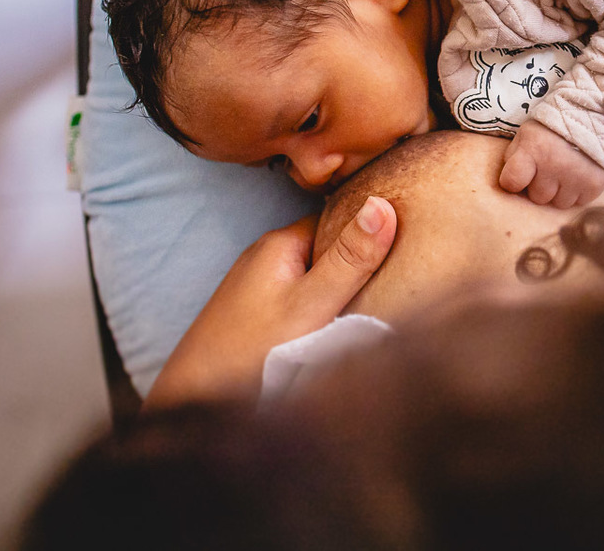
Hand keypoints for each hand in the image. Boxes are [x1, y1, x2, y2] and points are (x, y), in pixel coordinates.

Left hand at [143, 196, 396, 408]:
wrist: (194, 400)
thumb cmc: (251, 352)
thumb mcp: (312, 304)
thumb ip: (350, 259)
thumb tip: (382, 204)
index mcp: (279, 244)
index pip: (338, 220)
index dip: (371, 231)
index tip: (409, 241)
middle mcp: (265, 258)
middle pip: (326, 249)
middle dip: (357, 262)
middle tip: (401, 278)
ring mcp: (257, 287)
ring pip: (313, 277)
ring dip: (339, 289)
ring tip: (377, 304)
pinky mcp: (255, 315)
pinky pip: (299, 299)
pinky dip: (320, 308)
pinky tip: (335, 328)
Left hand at [500, 121, 603, 208]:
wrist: (592, 116)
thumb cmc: (552, 128)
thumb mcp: (527, 134)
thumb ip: (514, 157)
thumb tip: (510, 184)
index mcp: (534, 148)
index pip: (511, 183)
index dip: (514, 182)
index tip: (521, 176)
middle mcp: (554, 164)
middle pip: (537, 197)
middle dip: (540, 186)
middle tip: (549, 169)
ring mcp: (576, 176)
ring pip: (559, 203)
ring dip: (560, 191)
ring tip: (565, 172)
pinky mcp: (595, 184)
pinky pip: (579, 202)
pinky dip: (579, 192)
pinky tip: (579, 175)